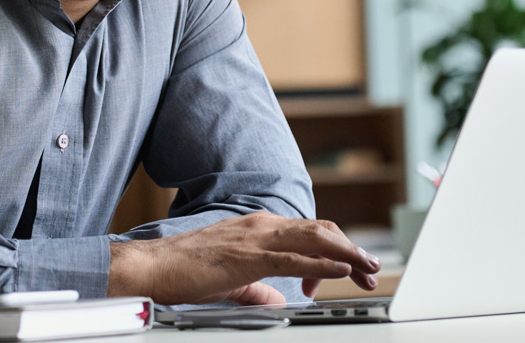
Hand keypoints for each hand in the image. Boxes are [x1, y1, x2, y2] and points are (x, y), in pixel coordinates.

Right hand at [107, 212, 379, 304]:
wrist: (153, 267)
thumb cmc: (185, 271)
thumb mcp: (232, 281)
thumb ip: (258, 289)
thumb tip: (279, 300)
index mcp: (258, 228)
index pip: (309, 233)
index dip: (335, 250)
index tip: (349, 271)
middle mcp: (261, 225)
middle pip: (320, 232)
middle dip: (351, 249)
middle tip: (371, 269)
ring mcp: (256, 237)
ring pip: (314, 239)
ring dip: (346, 253)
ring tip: (368, 267)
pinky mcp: (248, 256)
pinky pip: (294, 257)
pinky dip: (322, 263)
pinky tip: (340, 270)